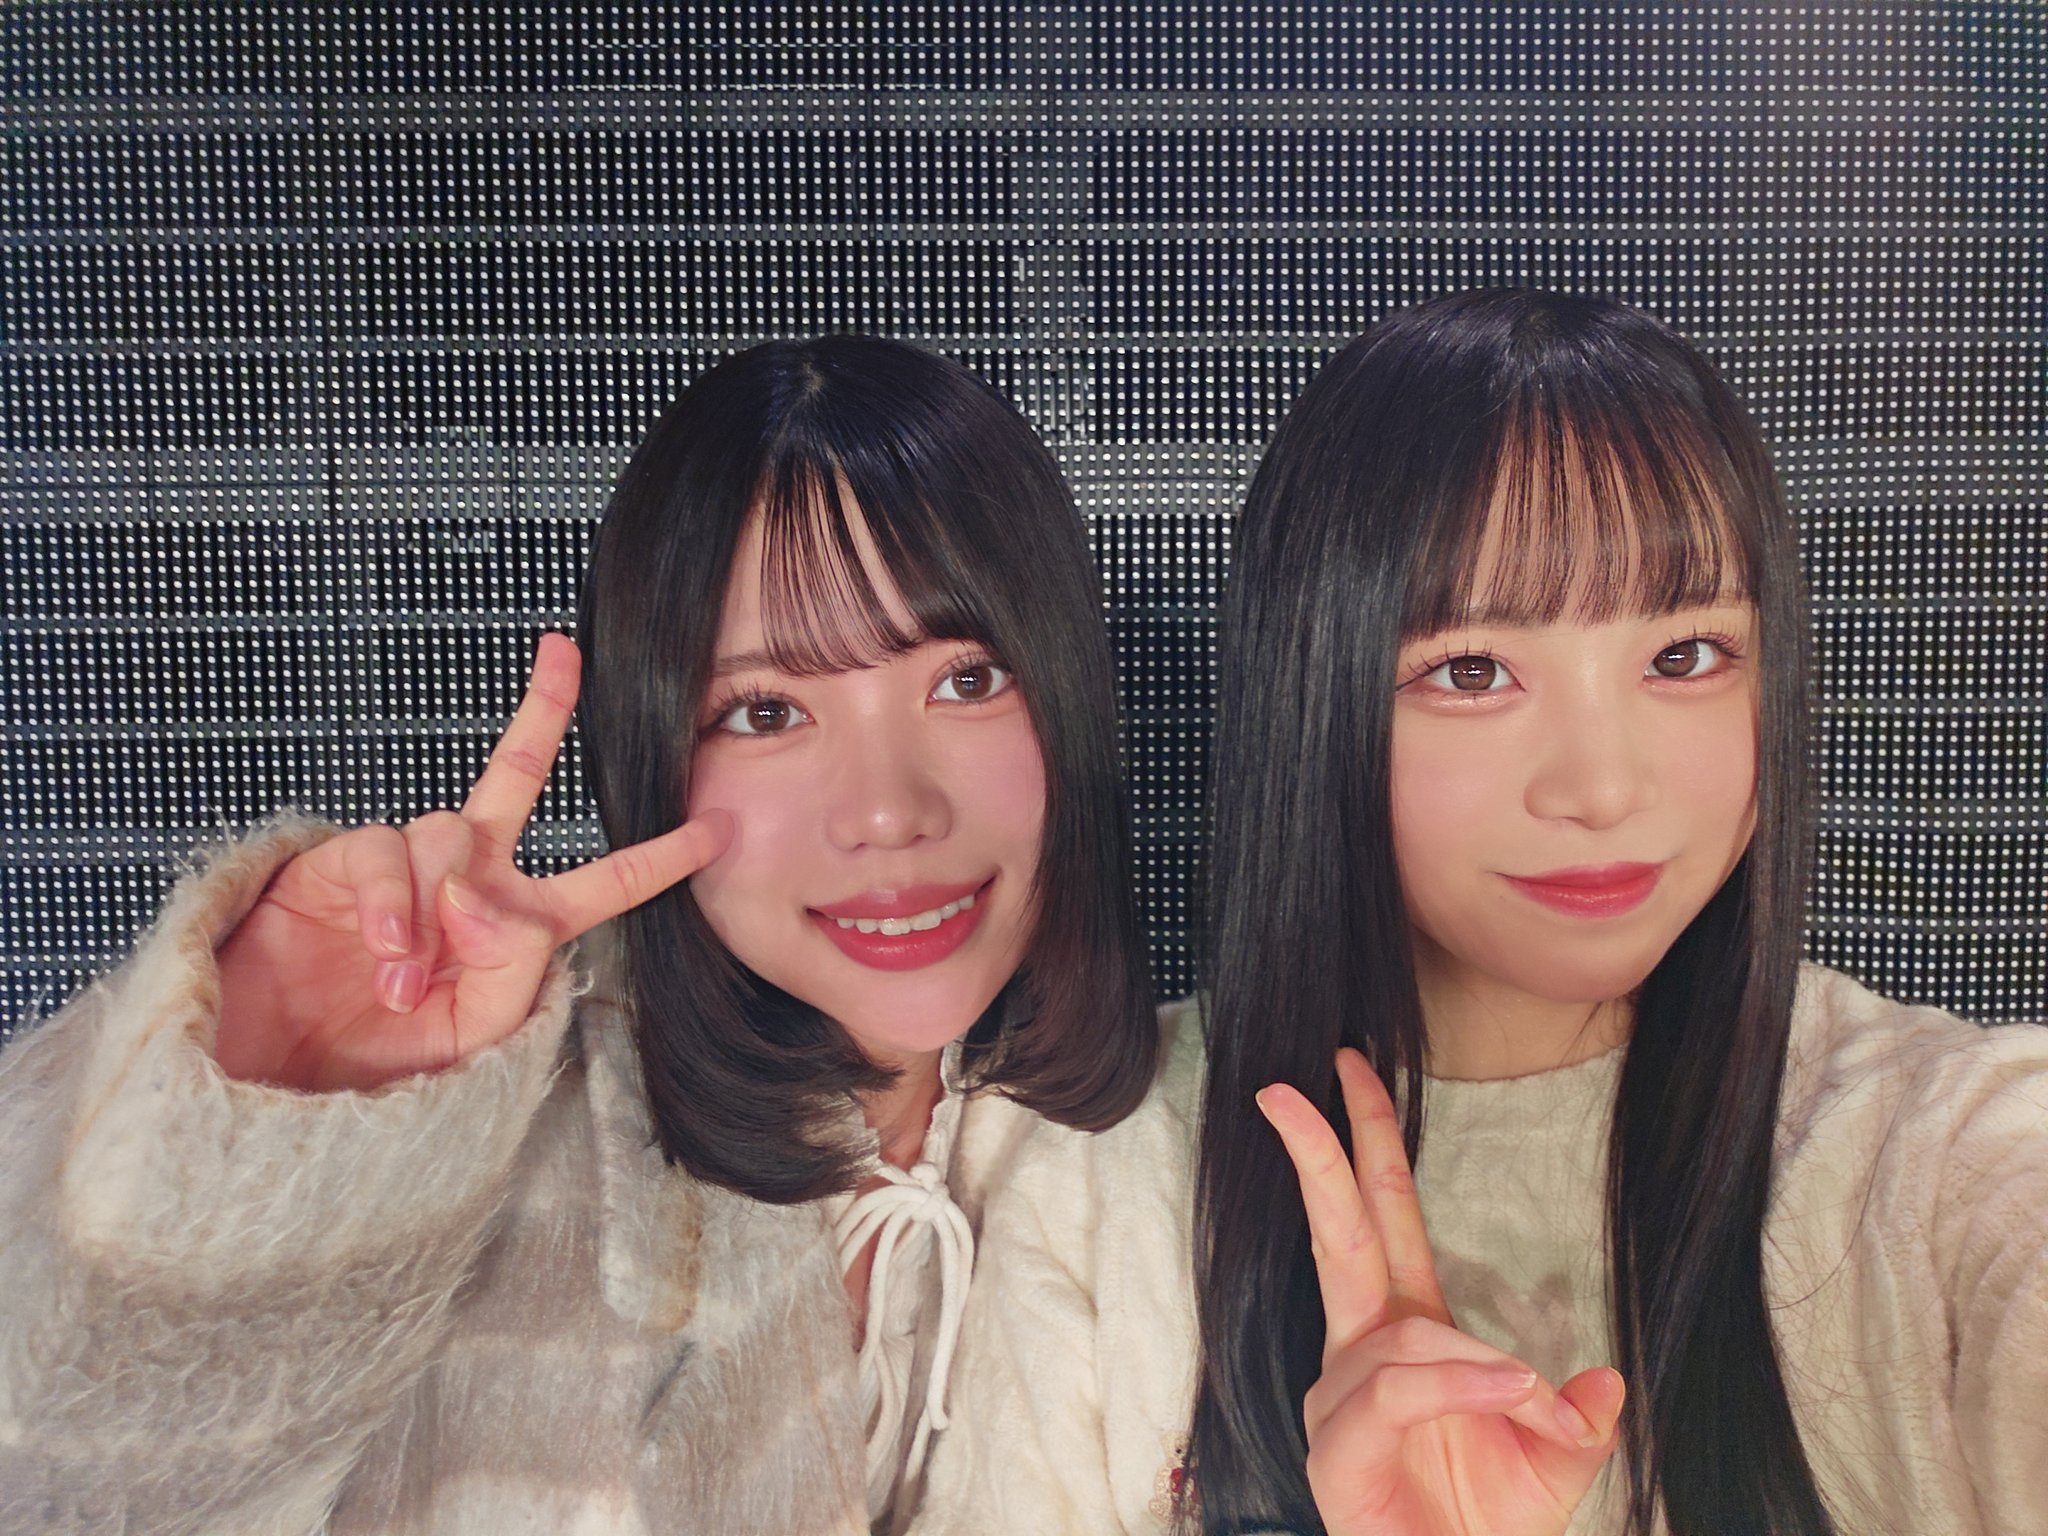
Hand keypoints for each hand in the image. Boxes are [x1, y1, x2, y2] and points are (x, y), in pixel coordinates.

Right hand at [213, 633, 731, 1091]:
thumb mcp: (472, 1035)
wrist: (282, 1072)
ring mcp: (408, 867)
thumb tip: (482, 897)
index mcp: (519, 925)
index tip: (719, 827)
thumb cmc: (379, 1057)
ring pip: (448, 832)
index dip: (660, 857)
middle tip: (564, 655)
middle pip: (513, 777)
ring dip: (433, 908)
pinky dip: (390, 899)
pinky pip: (382, 851)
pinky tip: (386, 946)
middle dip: (541, 711)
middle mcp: (468, 881)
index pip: (603, 885)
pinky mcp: (342, 863)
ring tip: (405, 978)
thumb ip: (506, 969)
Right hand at [1256, 1049, 1624, 1535]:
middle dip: (1324, 1155)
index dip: (1368, 1143)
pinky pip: (1393, 1390)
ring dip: (1477, 1363)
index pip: (1382, 1218)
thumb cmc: (1486, 1530)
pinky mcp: (1336, 1453)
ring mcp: (1339, 1402)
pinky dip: (1456, 1384)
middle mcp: (1361, 1353)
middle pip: (1340, 1234)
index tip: (1352, 1069)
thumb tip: (1604, 1380)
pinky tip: (1509, 1394)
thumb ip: (1579, 1418)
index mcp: (1407, 1334)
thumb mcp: (1556, 1466)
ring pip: (1402, 1335)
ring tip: (1533, 1406)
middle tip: (1292, 1087)